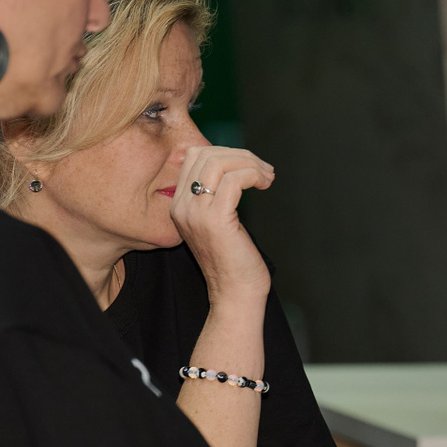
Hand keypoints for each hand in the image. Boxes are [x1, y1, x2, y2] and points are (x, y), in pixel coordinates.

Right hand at [172, 145, 274, 305]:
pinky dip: (253, 175)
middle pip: (205, 155)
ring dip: (250, 163)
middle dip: (240, 155)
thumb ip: (219, 195)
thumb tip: (237, 165)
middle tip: (264, 170)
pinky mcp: (216, 220)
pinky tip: (265, 185)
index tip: (250, 166)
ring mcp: (196, 213)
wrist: (235, 294)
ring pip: (219, 163)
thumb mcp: (220, 222)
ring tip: (267, 177)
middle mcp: (182, 207)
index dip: (225, 153)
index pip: (193, 157)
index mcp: (179, 205)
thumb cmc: (234, 261)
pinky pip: (234, 180)